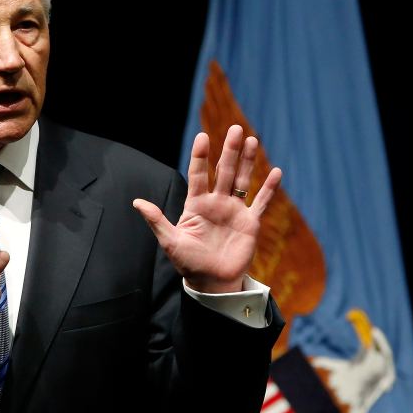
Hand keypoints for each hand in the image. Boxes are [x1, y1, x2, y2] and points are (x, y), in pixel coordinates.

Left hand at [133, 126, 281, 292]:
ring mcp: (234, 211)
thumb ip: (157, 220)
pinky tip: (276, 172)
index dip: (200, 156)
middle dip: (230, 151)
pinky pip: (261, 202)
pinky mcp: (249, 223)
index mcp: (196, 204)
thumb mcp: (170, 242)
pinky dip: (269, 189)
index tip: (203, 137)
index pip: (198, 174)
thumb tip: (136, 202)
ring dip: (248, 162)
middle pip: (224, 171)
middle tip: (236, 129)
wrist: (212, 282)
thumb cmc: (189, 263)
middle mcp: (216, 203)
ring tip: (252, 140)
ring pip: (243, 180)